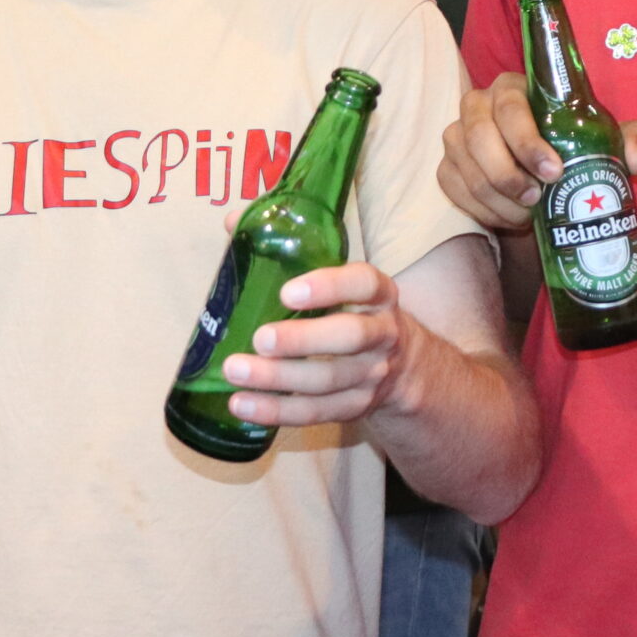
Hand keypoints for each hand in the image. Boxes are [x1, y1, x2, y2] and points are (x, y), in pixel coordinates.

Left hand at [220, 262, 413, 428]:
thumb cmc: (353, 310)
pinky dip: (277, 411)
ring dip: (279, 379)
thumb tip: (234, 222)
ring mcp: (371, 376)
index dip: (329, 286)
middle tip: (259, 338)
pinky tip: (242, 405)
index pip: (364, 284)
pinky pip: (316, 413)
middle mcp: (382, 334)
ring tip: (235, 370)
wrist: (402, 366)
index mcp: (379, 294)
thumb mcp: (340, 280)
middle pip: (349, 338)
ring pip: (328, 381)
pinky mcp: (355, 408)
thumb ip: (292, 250)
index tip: (288, 291)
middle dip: (303, 340)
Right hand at [437, 71, 636, 233]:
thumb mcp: (608, 140)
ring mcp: (458, 136)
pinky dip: (481, 209)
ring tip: (528, 214)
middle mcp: (478, 105)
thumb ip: (632, 140)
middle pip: (478, 136)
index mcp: (515, 88)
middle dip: (507, 174)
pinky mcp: (447, 165)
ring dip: (498, 199)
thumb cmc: (575, 146)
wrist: (544, 173)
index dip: (527, 141)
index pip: (511, 107)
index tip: (554, 172)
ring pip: (466, 168)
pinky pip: (453, 187)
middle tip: (537, 200)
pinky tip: (508, 218)